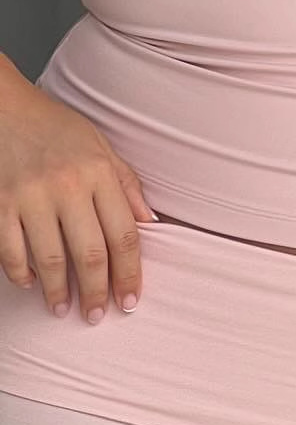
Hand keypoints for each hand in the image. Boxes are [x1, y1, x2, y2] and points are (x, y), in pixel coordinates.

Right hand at [0, 75, 156, 323]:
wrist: (7, 109)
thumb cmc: (58, 129)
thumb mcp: (102, 148)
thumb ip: (126, 185)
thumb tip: (151, 223)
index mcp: (99, 174)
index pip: (123, 234)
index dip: (130, 272)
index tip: (131, 299)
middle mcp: (67, 187)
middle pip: (89, 254)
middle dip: (96, 292)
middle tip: (97, 315)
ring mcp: (30, 197)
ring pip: (49, 259)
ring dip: (57, 291)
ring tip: (63, 309)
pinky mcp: (1, 204)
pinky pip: (10, 250)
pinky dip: (20, 273)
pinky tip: (29, 284)